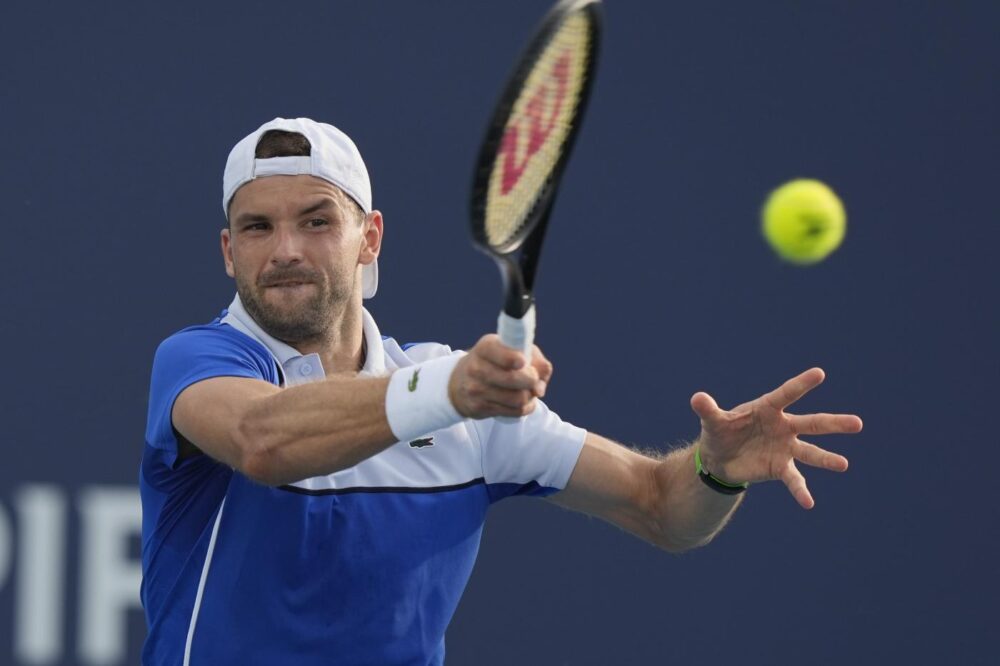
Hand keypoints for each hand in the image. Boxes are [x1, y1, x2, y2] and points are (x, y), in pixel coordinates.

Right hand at [449, 335, 552, 418]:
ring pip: (517, 399)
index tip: (523, 362)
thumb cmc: (494, 362)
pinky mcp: (480, 408)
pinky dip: (526, 407)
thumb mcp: (509, 349)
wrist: (460, 382)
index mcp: (485, 348)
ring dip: (530, 396)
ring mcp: (477, 390)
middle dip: (531, 380)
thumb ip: (533, 358)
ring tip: (529, 391)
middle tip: (533, 379)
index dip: (514, 359)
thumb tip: (540, 384)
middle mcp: (477, 368)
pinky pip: (514, 412)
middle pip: (513, 379)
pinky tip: (524, 401)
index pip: (500, 354)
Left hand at [690, 368, 862, 508]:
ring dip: (826, 459)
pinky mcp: (780, 467)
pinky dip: (800, 491)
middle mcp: (783, 427)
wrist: (720, 457)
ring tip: (844, 464)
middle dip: (834, 424)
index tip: (820, 373)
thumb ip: (708, 409)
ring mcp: (785, 447)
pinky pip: (794, 479)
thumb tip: (697, 398)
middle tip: (858, 423)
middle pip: (812, 423)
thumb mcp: (712, 420)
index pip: (787, 394)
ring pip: (811, 451)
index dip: (802, 384)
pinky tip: (808, 503)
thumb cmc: (721, 431)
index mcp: (768, 408)